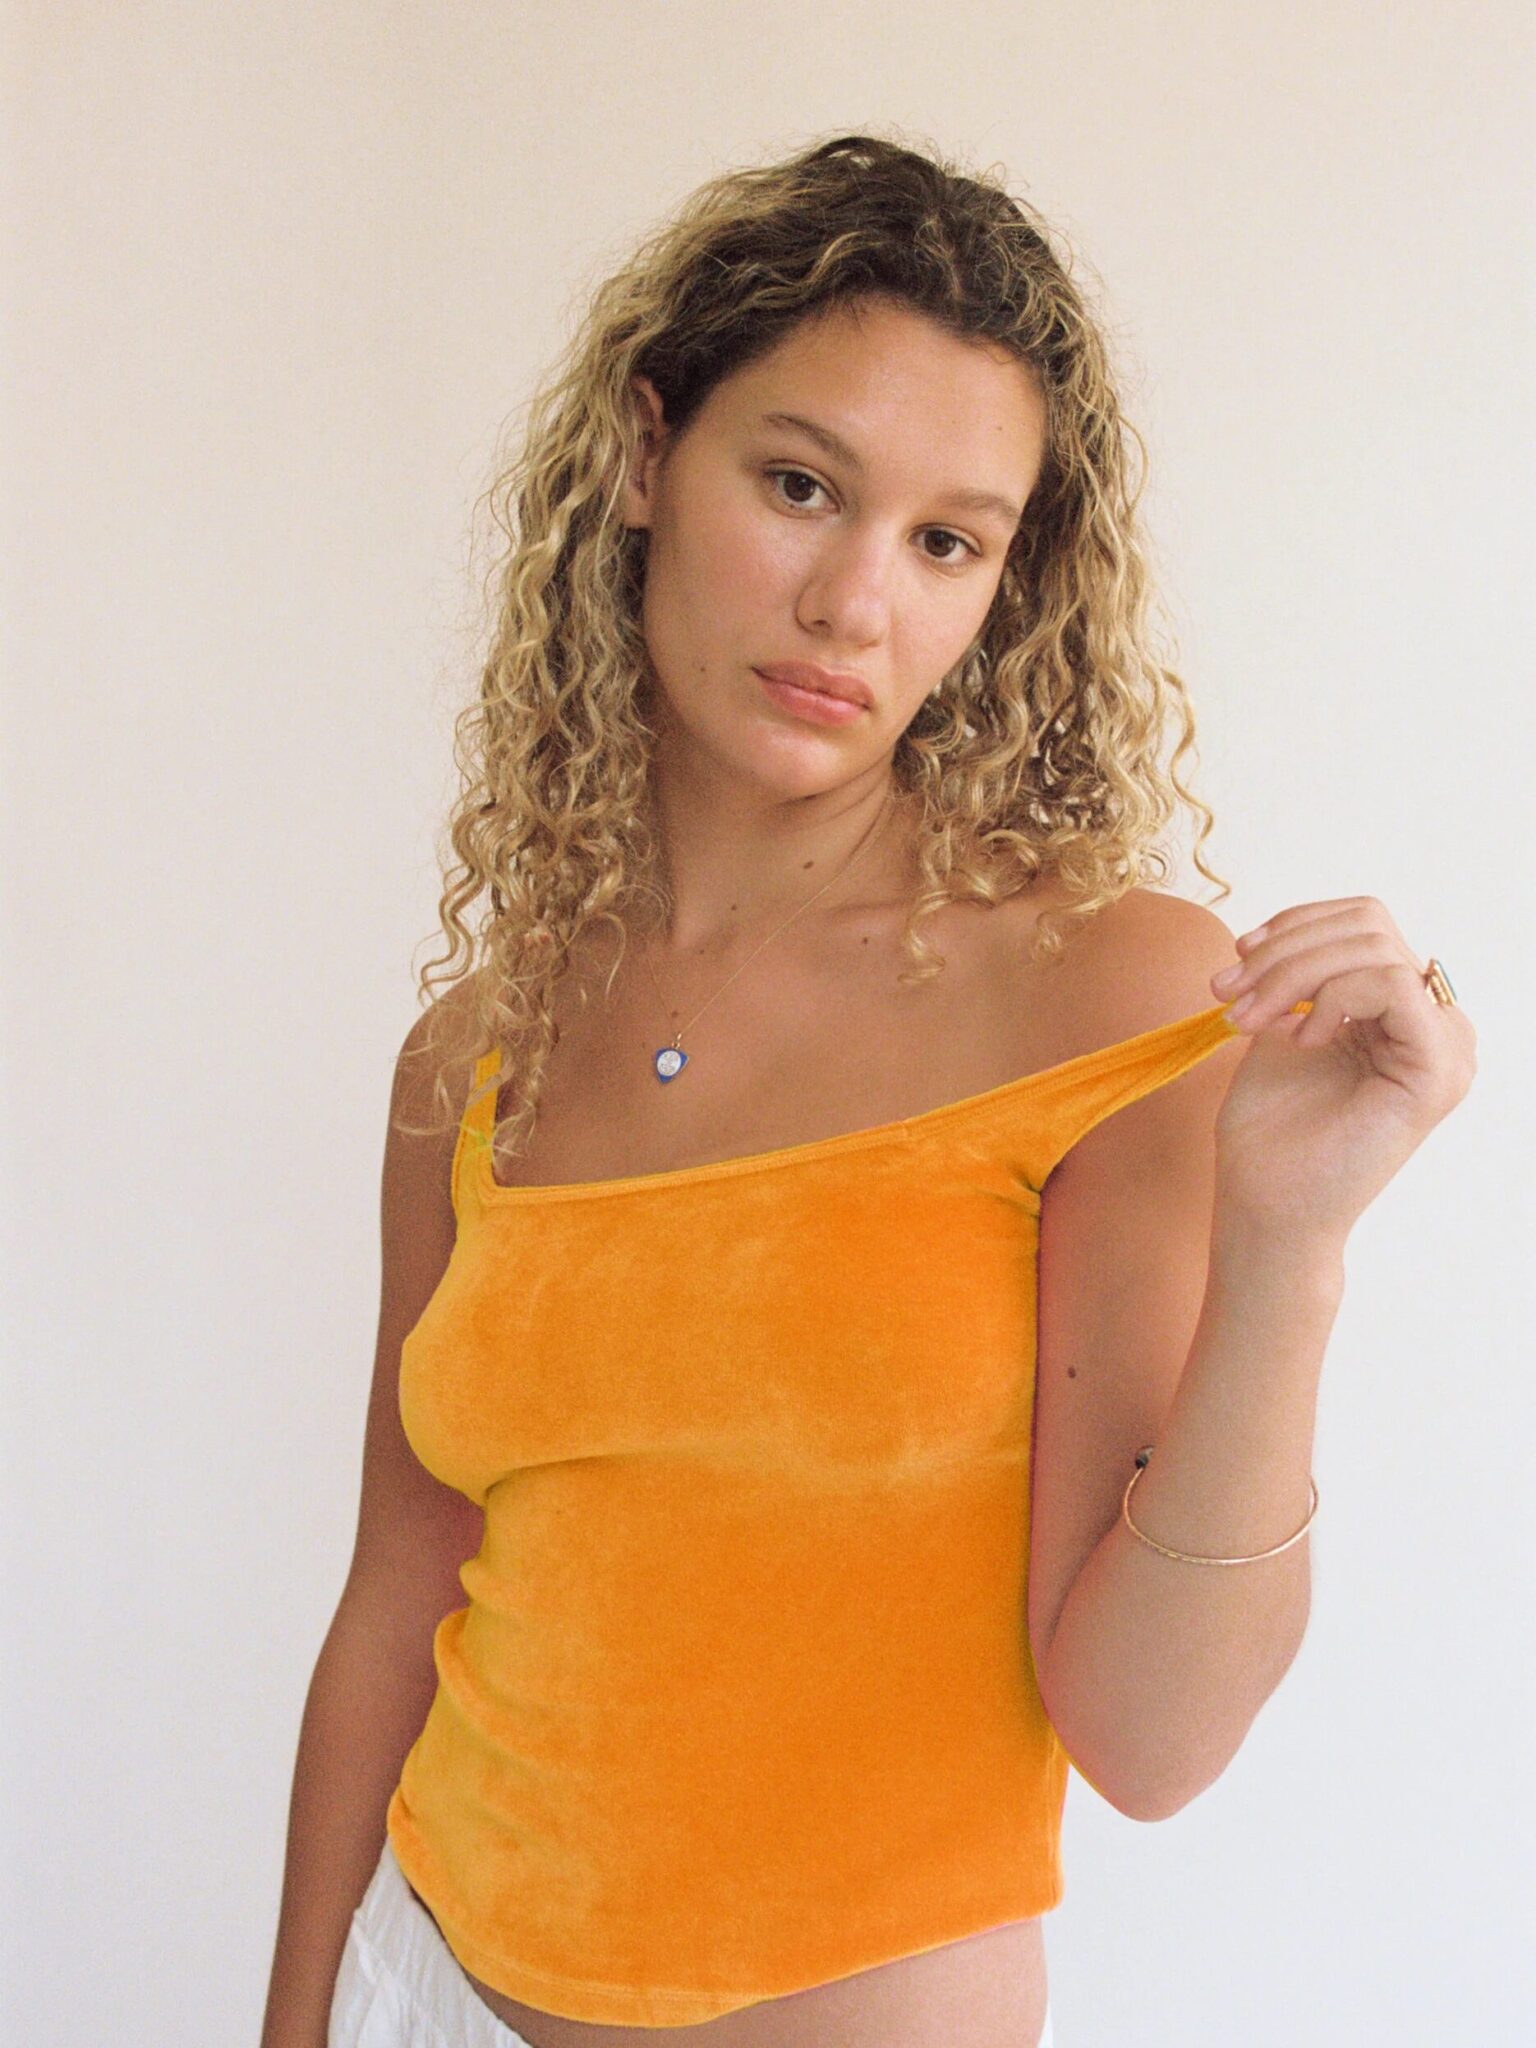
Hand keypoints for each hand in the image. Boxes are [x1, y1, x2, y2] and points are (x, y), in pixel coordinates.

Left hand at [1207, 896, 1475, 1246]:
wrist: (1267, 1204)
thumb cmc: (1271, 1130)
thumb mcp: (1280, 1025)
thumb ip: (1301, 975)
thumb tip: (1286, 929)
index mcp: (1400, 1011)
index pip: (1364, 922)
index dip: (1296, 924)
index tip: (1238, 954)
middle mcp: (1434, 1024)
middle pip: (1368, 926)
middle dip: (1284, 951)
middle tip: (1227, 993)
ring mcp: (1446, 1047)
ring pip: (1375, 948)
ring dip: (1291, 973)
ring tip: (1248, 1018)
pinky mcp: (1439, 1070)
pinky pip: (1393, 986)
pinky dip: (1333, 997)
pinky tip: (1300, 1036)